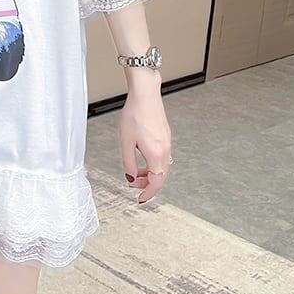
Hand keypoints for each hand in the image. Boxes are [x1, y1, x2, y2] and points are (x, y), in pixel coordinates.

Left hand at [118, 86, 171, 203]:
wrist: (145, 95)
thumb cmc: (134, 115)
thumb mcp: (126, 142)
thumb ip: (128, 163)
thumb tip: (131, 178)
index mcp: (156, 154)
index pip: (156, 183)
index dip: (148, 193)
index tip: (140, 199)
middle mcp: (165, 150)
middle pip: (160, 176)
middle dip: (147, 184)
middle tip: (133, 184)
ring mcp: (167, 143)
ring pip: (161, 167)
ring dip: (148, 173)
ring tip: (134, 170)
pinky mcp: (165, 136)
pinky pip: (161, 157)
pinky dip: (152, 163)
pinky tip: (141, 156)